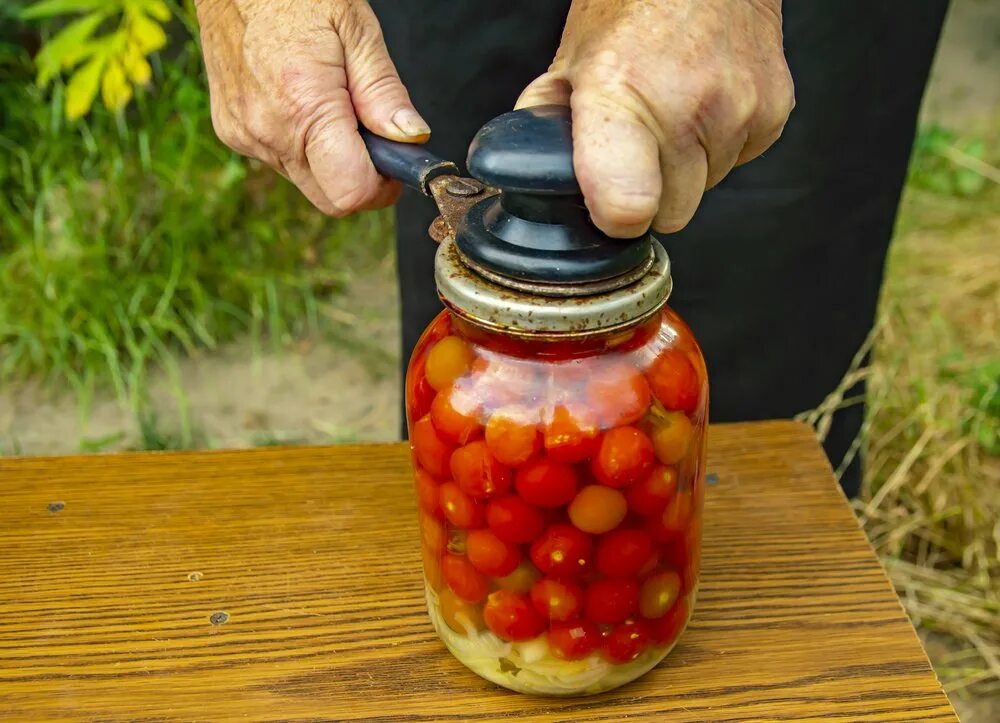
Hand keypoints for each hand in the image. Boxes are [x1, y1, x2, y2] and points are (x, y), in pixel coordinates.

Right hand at [195, 0, 429, 215]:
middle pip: (330, 198)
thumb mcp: (356, 29)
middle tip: (372, 136)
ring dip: (330, 159)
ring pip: (307, 180)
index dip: (382, 187)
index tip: (394, 163)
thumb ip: (384, 91)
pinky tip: (302, 102)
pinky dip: (302, 144)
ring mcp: (245, 136)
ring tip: (333, 104)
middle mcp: (268, 132)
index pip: (350, 192)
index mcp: (304, 108)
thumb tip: (411, 138)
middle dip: (360, 178)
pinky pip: (280, 160)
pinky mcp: (232, 132)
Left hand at [517, 0, 793, 237]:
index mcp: (622, 96)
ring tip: (673, 111)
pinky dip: (719, 145)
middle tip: (637, 146)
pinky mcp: (773, 115)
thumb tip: (537, 173)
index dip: (615, 220)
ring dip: (686, 166)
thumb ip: (551, 123)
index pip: (628, 207)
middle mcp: (689, 108)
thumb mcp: (572, 60)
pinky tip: (704, 104)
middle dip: (651, 193)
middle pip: (671, 214)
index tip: (608, 209)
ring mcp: (739, 113)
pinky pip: (737, 162)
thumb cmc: (635, 3)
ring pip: (706, 189)